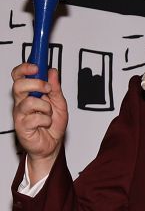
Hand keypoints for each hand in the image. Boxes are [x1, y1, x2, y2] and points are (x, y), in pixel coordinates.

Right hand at [12, 63, 67, 182]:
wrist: (52, 145)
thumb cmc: (53, 125)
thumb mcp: (60, 103)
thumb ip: (56, 88)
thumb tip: (52, 71)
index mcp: (29, 93)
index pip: (19, 76)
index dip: (25, 68)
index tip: (36, 65)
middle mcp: (22, 102)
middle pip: (18, 85)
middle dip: (36, 84)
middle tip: (47, 89)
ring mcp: (20, 114)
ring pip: (28, 102)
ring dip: (45, 107)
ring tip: (48, 113)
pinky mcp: (21, 127)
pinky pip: (34, 118)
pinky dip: (46, 120)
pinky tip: (45, 124)